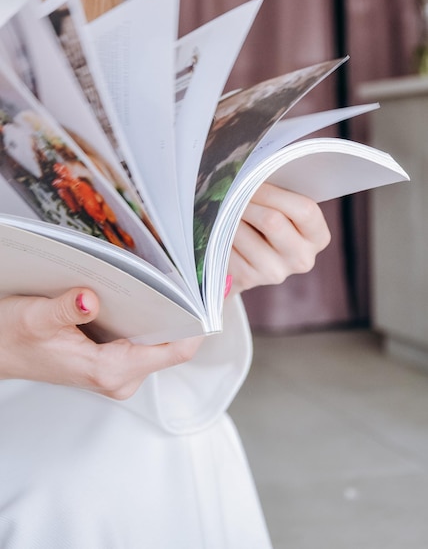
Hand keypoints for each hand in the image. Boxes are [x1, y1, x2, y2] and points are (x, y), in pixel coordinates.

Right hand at [0, 288, 202, 398]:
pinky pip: (146, 339)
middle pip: (172, 343)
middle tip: (192, 273)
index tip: (210, 295)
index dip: (197, 323)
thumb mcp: (33, 318)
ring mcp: (119, 370)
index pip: (175, 350)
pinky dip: (151, 316)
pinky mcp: (113, 361)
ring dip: (167, 312)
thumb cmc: (12, 339)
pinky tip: (146, 292)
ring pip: (160, 340)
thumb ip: (64, 309)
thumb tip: (90, 297)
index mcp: (110, 370)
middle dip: (184, 311)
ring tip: (171, 277)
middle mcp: (121, 376)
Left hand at [228, 183, 330, 294]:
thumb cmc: (267, 225)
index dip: (274, 192)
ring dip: (227, 215)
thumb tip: (251, 174)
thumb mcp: (283, 210)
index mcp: (317, 237)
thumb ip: (278, 195)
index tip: (252, 180)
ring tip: (221, 206)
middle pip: (272, 221)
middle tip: (231, 191)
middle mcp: (301, 259)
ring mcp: (275, 272)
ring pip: (243, 233)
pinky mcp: (249, 279)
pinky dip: (216, 233)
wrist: (248, 263)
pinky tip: (217, 227)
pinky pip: (226, 247)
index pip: (305, 210)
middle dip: (246, 200)